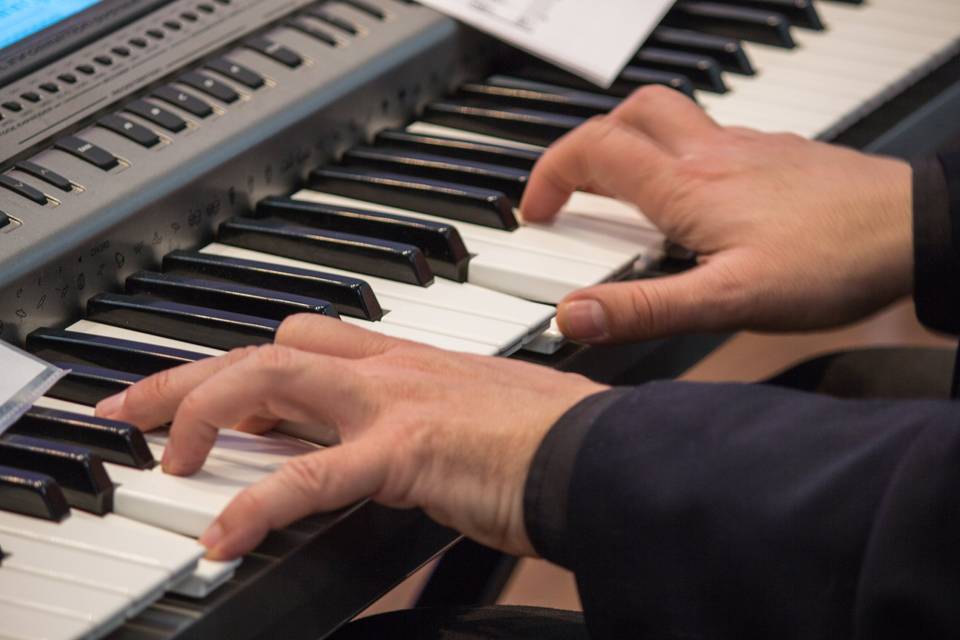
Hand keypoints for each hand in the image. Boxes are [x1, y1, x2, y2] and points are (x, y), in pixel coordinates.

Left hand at [95, 315, 605, 559]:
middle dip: (193, 376)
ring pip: (270, 381)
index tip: (206, 393)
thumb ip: (432, 423)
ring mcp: (393, 403)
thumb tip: (408, 451)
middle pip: (267, 350)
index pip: (307, 344)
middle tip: (139, 408)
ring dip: (203, 413)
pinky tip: (221, 536)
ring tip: (163, 457)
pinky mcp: (403, 452)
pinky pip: (308, 476)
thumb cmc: (555, 440)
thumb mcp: (480, 415)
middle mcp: (392, 369)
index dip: (246, 367)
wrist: (603, 452)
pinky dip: (256, 505)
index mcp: (410, 363)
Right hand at [521, 86, 912, 342]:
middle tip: (572, 191)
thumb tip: (575, 315)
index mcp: (687, 186)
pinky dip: (679, 158)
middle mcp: (711, 155)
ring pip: (668, 119)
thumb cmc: (832, 260)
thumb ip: (645, 309)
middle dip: (584, 147)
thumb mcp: (728, 302)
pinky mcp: (774, 156)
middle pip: (626, 116)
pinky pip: (710, 138)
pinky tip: (696, 205)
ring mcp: (745, 150)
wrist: (915, 230)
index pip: (594, 153)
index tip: (538, 214)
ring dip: (630, 145)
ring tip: (622, 197)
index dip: (551, 177)